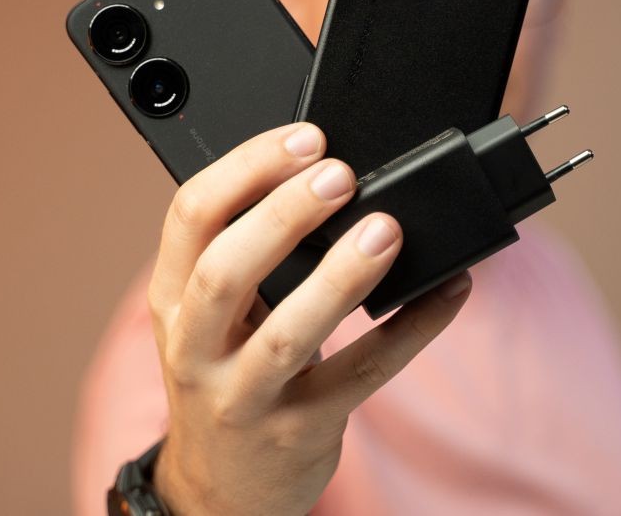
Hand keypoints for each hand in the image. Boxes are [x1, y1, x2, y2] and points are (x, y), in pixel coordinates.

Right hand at [145, 122, 471, 514]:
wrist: (220, 494)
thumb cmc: (226, 379)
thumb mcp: (209, 320)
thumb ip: (246, 258)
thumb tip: (325, 177)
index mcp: (173, 301)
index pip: (190, 216)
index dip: (245, 168)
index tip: (304, 140)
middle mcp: (195, 349)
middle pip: (225, 271)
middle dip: (282, 216)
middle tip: (340, 175)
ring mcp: (244, 397)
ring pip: (287, 334)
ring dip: (340, 278)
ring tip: (387, 231)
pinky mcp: (299, 432)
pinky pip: (360, 377)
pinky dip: (411, 331)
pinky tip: (447, 293)